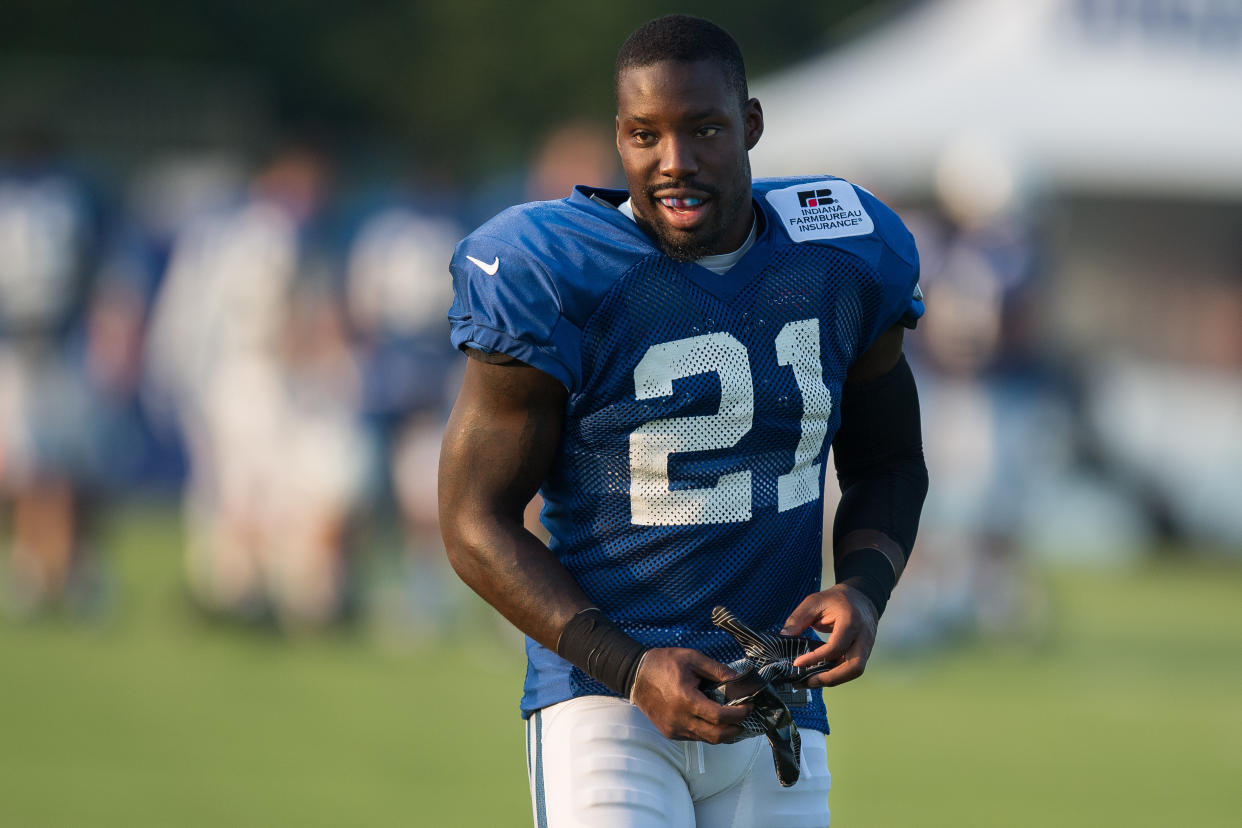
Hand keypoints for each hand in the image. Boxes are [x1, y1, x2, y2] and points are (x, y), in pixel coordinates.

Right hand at [628, 647, 751, 742]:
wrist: (635, 675)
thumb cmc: (663, 663)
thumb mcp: (693, 658)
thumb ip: (718, 670)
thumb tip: (740, 680)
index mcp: (686, 700)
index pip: (720, 716)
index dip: (739, 714)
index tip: (749, 706)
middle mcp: (680, 720)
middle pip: (717, 735)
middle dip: (735, 728)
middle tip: (744, 716)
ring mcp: (674, 729)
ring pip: (707, 739)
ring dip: (723, 732)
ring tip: (732, 718)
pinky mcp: (670, 733)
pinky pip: (695, 737)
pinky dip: (707, 731)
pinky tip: (712, 719)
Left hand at [780, 584, 878, 687]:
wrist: (860, 598)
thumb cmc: (836, 600)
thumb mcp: (814, 602)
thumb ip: (798, 619)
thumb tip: (784, 637)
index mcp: (851, 621)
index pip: (836, 647)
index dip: (815, 658)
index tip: (796, 663)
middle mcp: (863, 637)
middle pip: (854, 667)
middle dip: (829, 678)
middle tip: (806, 681)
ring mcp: (866, 647)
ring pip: (854, 672)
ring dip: (832, 680)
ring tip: (808, 682)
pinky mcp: (863, 654)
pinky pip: (850, 669)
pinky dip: (835, 675)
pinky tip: (817, 676)